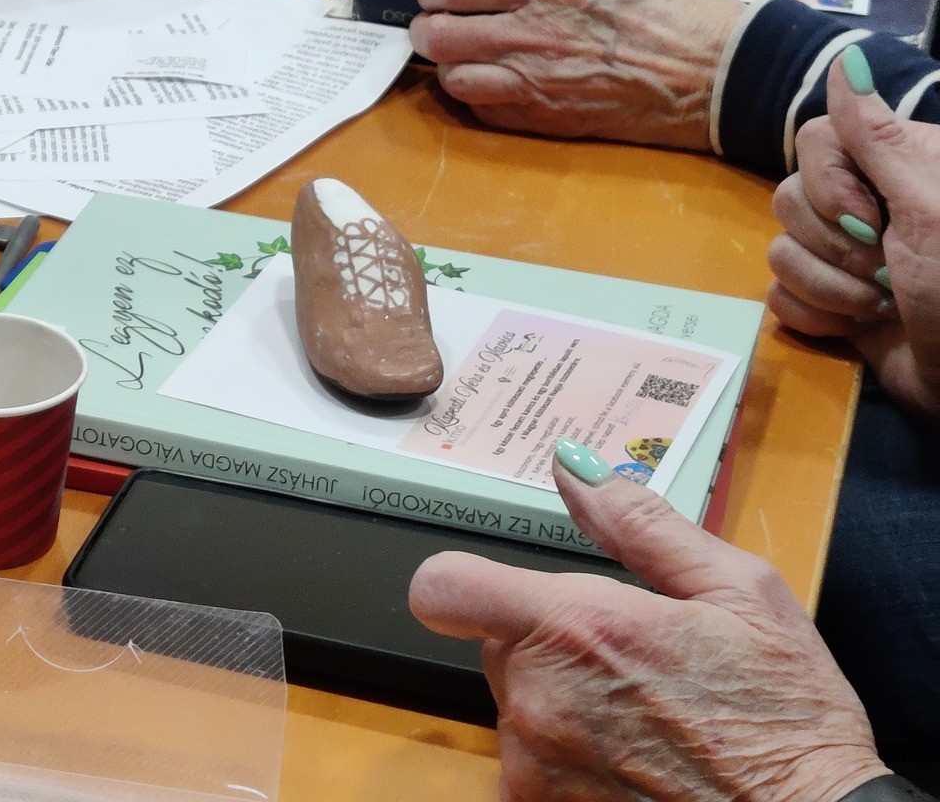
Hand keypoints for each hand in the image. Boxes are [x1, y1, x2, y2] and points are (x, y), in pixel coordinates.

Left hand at [409, 0, 741, 149]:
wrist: (722, 72)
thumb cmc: (678, 6)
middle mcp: (528, 31)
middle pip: (436, 35)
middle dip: (428, 29)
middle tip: (439, 27)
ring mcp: (534, 80)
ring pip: (451, 78)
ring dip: (449, 67)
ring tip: (465, 59)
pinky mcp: (547, 119)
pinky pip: (483, 110)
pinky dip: (476, 97)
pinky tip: (492, 85)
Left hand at [410, 447, 888, 801]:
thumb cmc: (789, 721)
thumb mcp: (739, 593)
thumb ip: (640, 523)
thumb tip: (575, 468)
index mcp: (577, 627)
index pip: (443, 587)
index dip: (463, 583)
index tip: (499, 590)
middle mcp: (538, 698)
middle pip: (496, 645)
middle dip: (548, 643)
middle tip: (631, 661)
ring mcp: (536, 763)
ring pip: (518, 706)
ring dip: (562, 703)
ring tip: (646, 718)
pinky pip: (534, 763)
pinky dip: (572, 757)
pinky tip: (638, 761)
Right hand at [770, 48, 939, 420]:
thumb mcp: (931, 208)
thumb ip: (878, 136)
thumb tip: (844, 55)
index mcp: (900, 166)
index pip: (815, 140)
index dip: (829, 183)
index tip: (874, 217)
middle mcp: (870, 203)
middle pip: (789, 196)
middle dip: (834, 246)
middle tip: (888, 272)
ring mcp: (848, 255)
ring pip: (781, 248)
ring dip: (830, 289)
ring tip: (881, 308)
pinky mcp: (832, 303)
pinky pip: (779, 294)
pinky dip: (817, 316)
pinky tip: (857, 330)